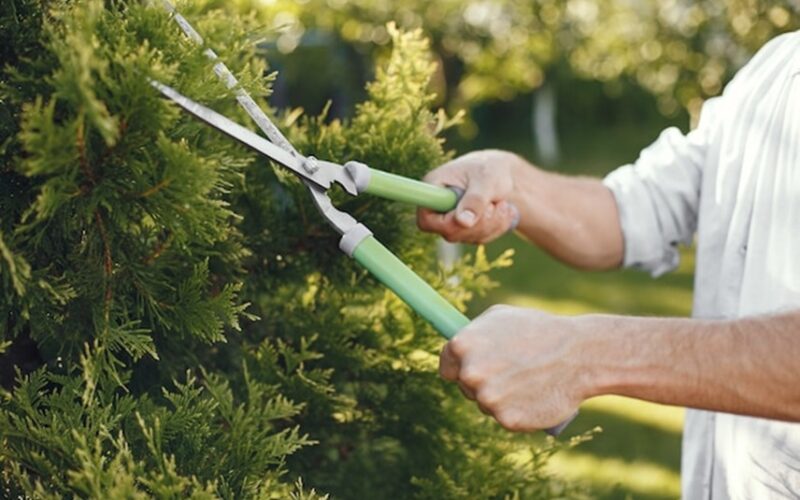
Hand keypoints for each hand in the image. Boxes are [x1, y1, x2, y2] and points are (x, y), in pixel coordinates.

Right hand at [417, 149, 523, 243]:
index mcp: (433, 187)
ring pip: (468, 237)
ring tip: (502, 203)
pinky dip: (497, 227)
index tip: (469, 214)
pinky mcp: (465, 229)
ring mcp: (451, 220)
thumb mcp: (486, 179)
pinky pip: (481, 239)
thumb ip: (475, 199)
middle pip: (450, 232)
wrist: (504, 174)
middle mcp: (438, 207)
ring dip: (492, 224)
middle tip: (494, 204)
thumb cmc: (491, 168)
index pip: (426, 219)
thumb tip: (464, 222)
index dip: (446, 223)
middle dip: (479, 222)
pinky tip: (504, 210)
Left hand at [440, 305, 593, 431]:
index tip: (474, 368)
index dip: (460, 368)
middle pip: (465, 387)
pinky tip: (533, 396)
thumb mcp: (501, 317)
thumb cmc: (539, 330)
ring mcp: (488, 398)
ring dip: (500, 398)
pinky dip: (517, 412)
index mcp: (462, 345)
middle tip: (510, 372)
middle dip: (482, 382)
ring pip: (486, 404)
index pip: (446, 367)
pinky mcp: (507, 420)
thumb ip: (473, 332)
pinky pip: (505, 418)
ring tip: (527, 381)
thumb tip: (456, 345)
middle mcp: (470, 373)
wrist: (579, 355)